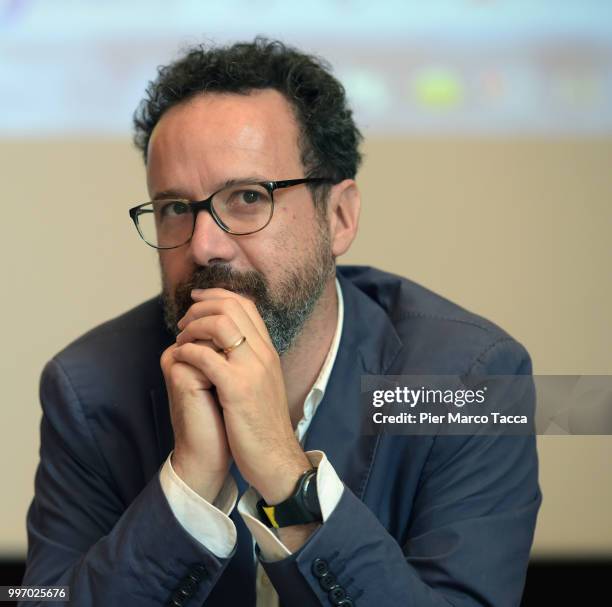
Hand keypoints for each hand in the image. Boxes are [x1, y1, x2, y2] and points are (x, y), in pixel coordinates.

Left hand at [173, 288, 310, 504]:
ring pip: (221, 324)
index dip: (218, 295)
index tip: (196, 300)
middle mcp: (263, 354)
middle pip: (232, 307)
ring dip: (194, 326)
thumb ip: (248, 361)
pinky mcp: (237, 389)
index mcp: (268, 352)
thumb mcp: (260, 384)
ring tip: (181, 339)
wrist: (275, 459)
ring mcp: (252, 370)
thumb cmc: (261, 425)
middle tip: (183, 321)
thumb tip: (226, 344)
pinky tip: (180, 358)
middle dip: (201, 306)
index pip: (246, 305)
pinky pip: (206, 356)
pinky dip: (188, 351)